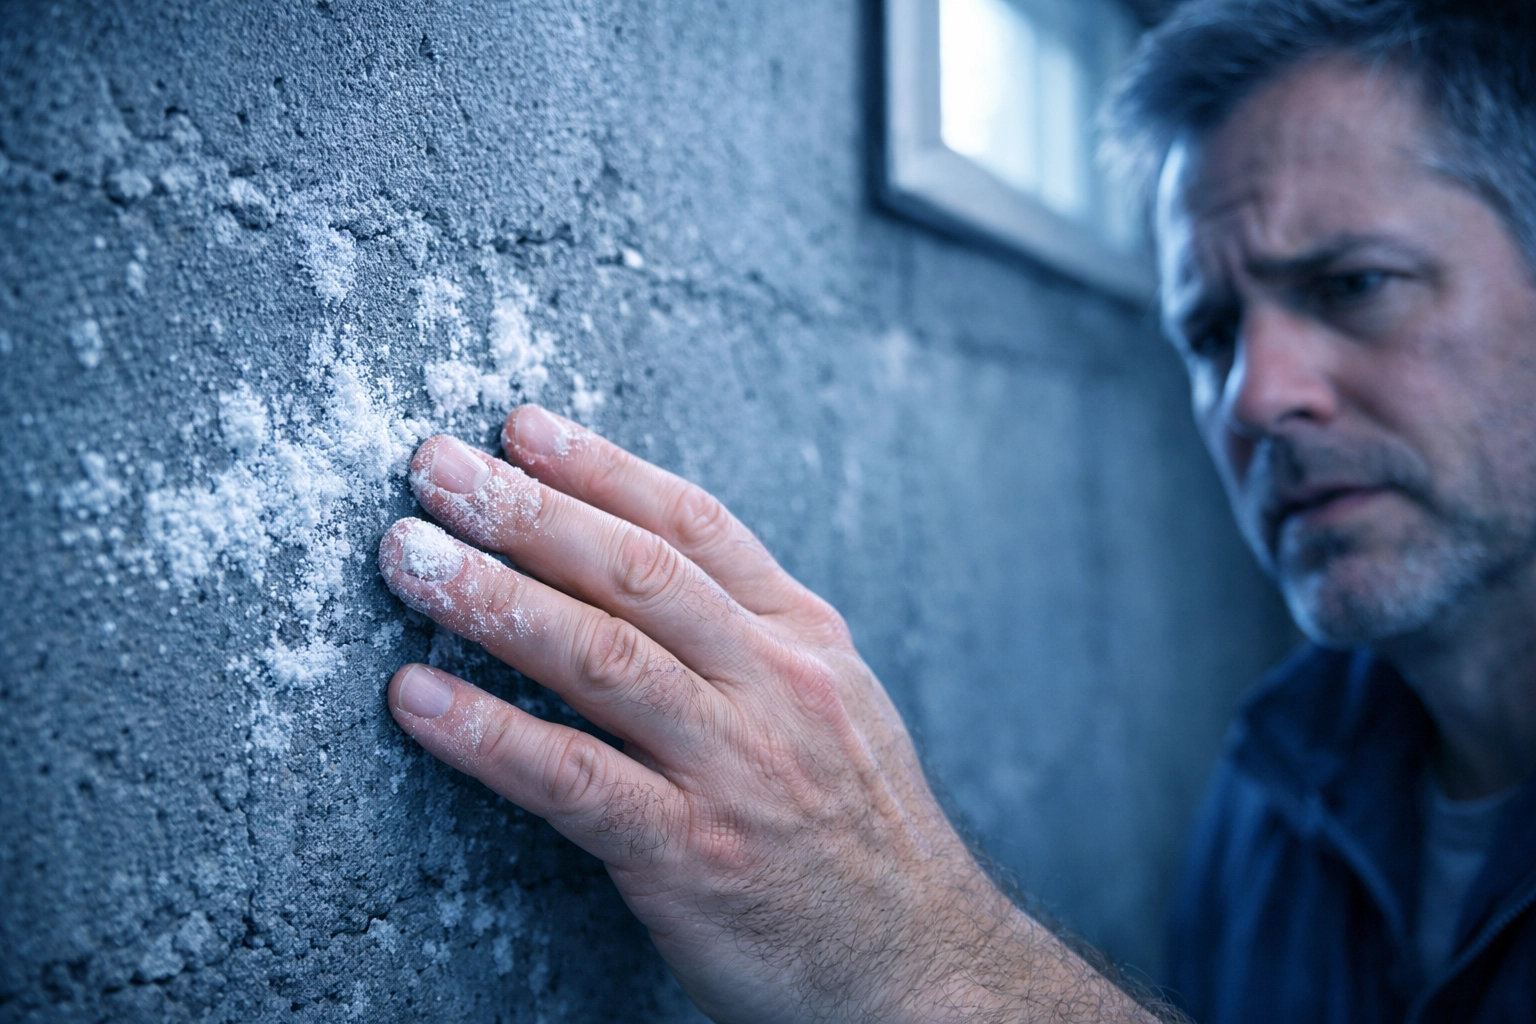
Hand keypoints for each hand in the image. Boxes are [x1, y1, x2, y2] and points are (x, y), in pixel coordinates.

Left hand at [377, 406, 1151, 1022]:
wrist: (921, 961)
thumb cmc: (857, 828)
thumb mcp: (832, 702)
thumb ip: (747, 633)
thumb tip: (642, 564)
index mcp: (802, 638)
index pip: (693, 525)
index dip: (600, 468)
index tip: (518, 426)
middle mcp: (772, 685)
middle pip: (637, 572)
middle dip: (528, 510)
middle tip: (433, 466)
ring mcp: (735, 767)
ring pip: (602, 658)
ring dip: (494, 598)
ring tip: (407, 557)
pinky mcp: (693, 853)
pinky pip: (575, 780)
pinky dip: (490, 734)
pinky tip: (416, 699)